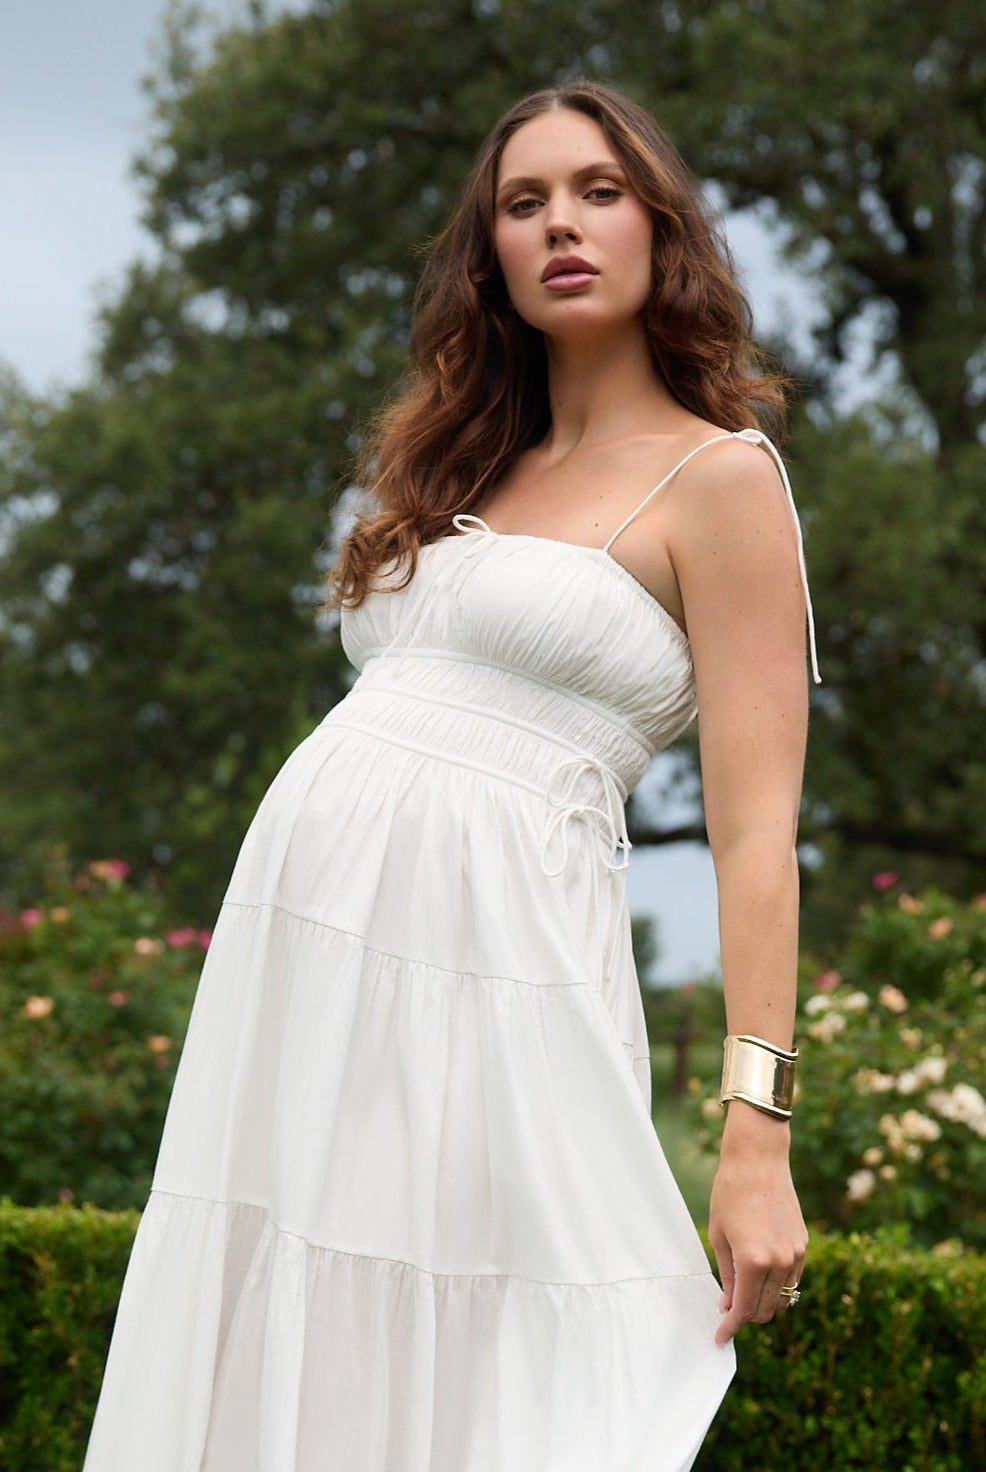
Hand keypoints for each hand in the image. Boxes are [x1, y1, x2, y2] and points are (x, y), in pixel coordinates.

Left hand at [708, 1104, 808, 1346]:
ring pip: (784, 1299)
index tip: (720, 1338)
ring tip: (744, 1294)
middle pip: (767, 1310)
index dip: (731, 1327)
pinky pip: (793, 1280)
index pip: (744, 1309)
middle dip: (747, 1316)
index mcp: (754, 1261)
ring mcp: (796, 1254)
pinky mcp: (804, 1244)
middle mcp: (780, 1262)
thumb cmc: (730, 1193)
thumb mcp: (719, 1236)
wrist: (758, 1159)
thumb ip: (727, 1276)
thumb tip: (729, 1305)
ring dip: (764, 1303)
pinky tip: (762, 1277)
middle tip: (728, 1312)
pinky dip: (778, 1287)